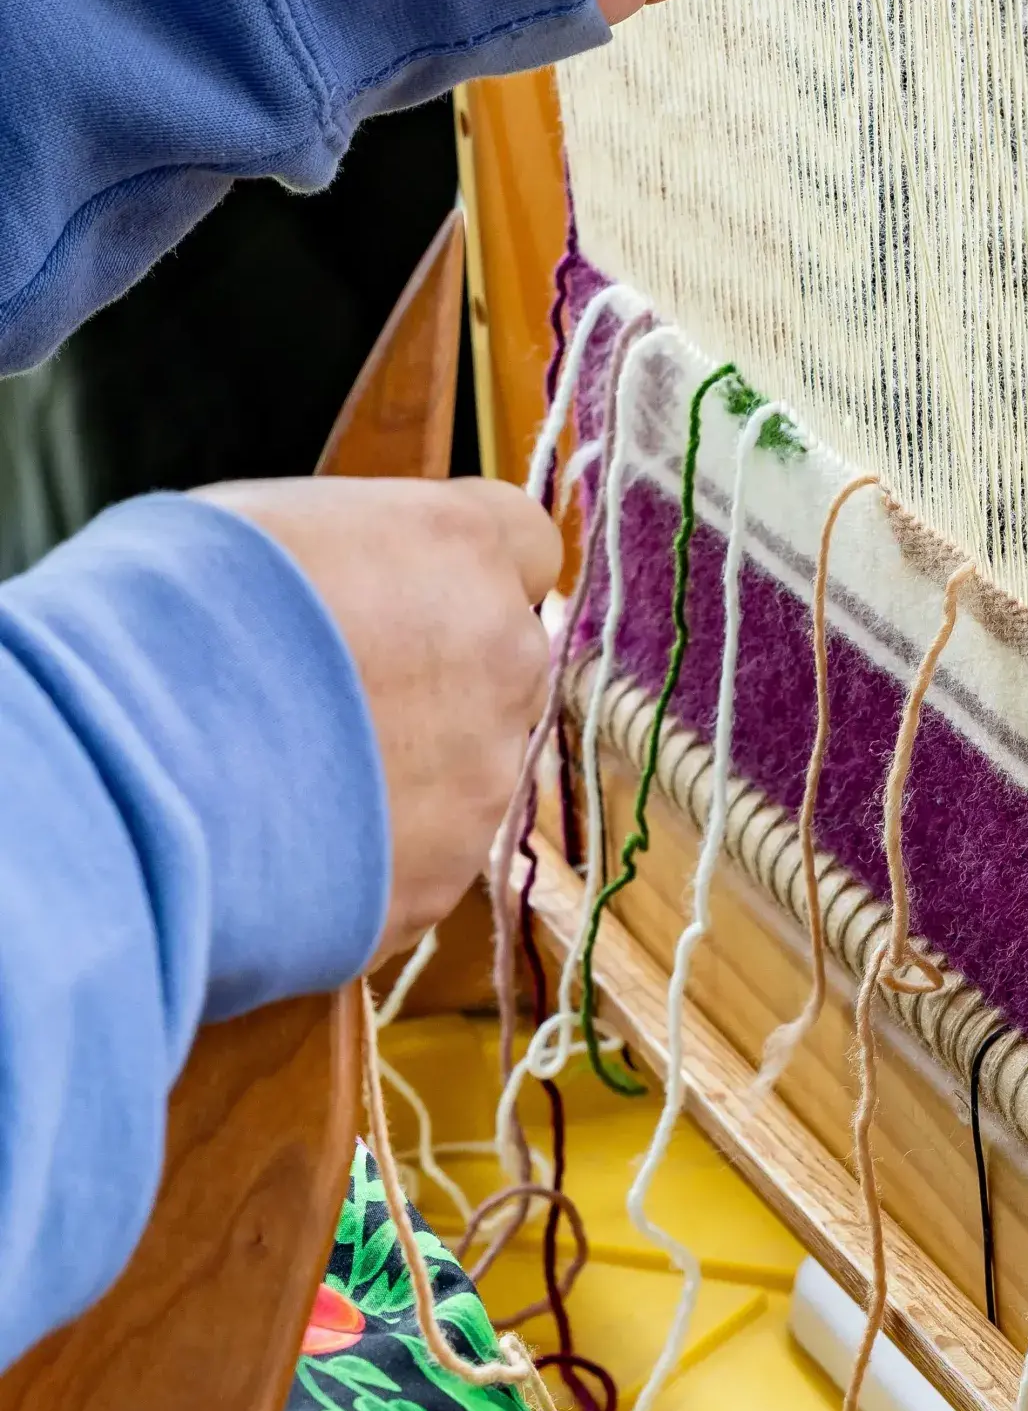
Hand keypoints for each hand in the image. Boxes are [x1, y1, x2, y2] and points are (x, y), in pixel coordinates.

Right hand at [195, 478, 560, 960]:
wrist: (118, 773)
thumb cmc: (160, 618)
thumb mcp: (257, 529)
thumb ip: (355, 555)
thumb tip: (357, 581)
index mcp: (458, 548)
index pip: (526, 542)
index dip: (469, 568)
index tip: (414, 588)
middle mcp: (498, 660)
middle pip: (504, 661)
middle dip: (440, 675)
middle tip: (335, 693)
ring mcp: (481, 780)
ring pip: (469, 767)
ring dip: (405, 769)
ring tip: (291, 775)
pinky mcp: (441, 880)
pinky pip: (420, 856)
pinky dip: (370, 849)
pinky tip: (286, 839)